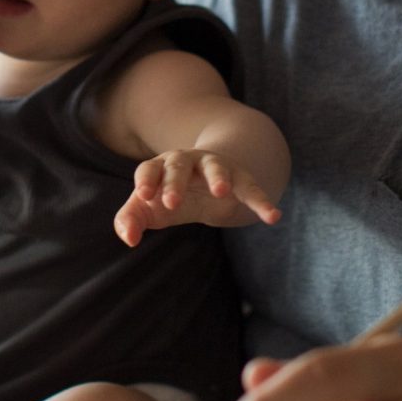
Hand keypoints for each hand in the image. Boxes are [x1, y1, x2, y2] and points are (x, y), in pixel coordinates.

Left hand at [113, 149, 280, 245]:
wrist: (207, 180)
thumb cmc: (169, 194)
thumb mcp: (148, 207)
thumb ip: (130, 220)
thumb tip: (128, 239)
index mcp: (160, 166)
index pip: (148, 169)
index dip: (146, 181)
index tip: (142, 196)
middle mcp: (186, 161)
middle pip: (178, 165)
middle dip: (174, 182)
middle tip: (172, 202)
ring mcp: (214, 166)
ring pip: (215, 167)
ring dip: (217, 177)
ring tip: (220, 192)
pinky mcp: (239, 178)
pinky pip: (251, 188)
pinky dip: (262, 201)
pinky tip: (273, 217)